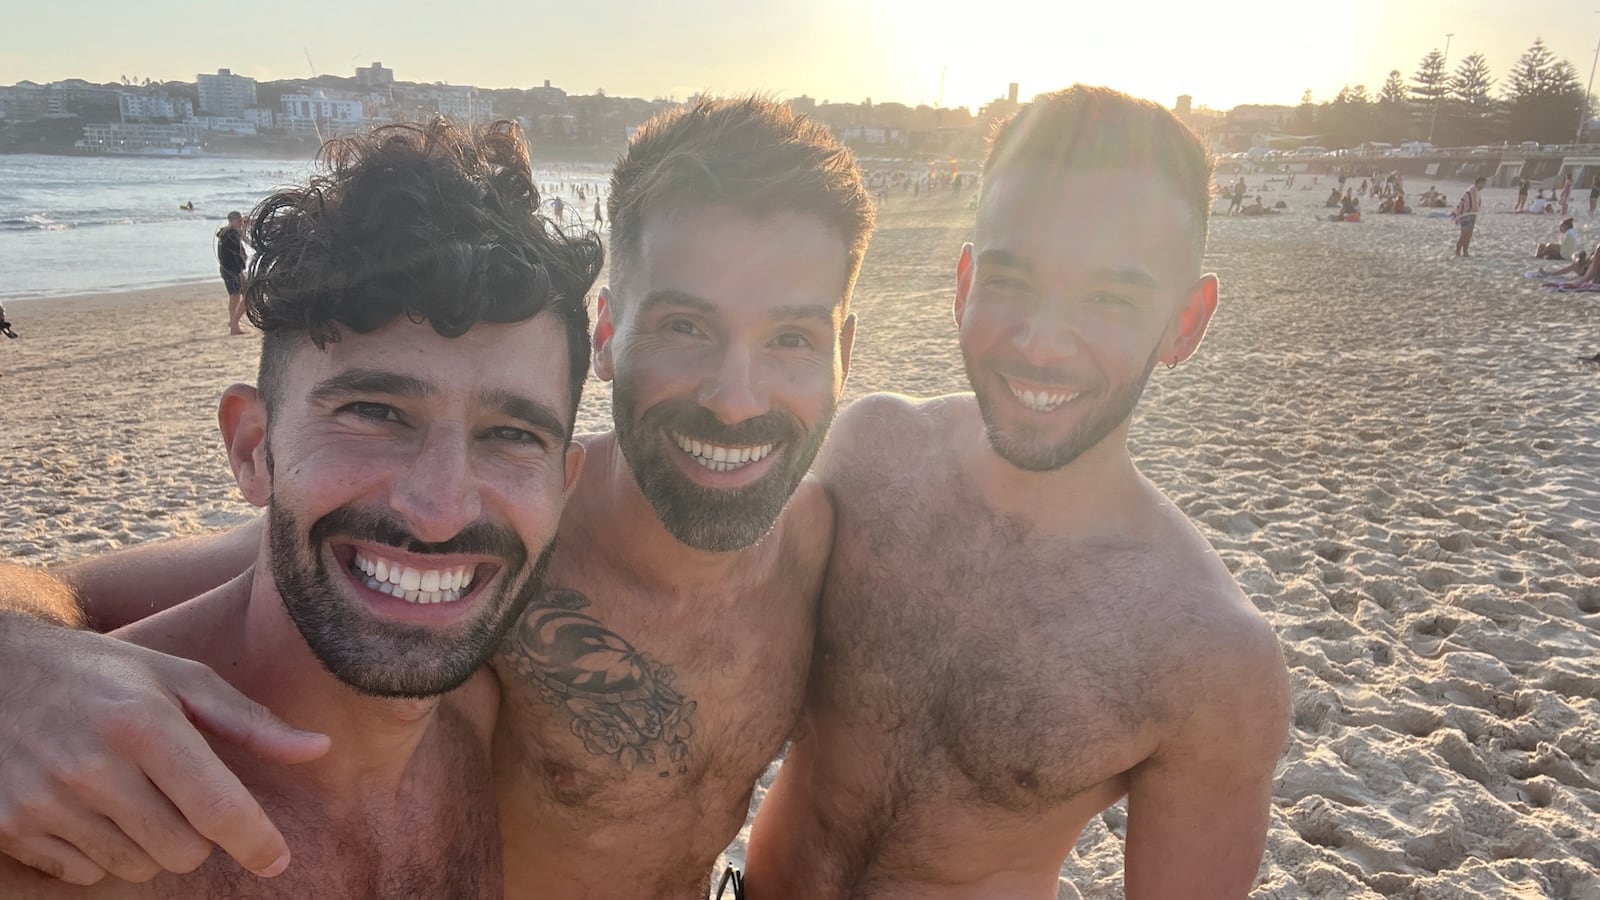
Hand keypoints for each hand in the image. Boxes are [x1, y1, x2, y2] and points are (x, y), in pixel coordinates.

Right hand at [0, 618, 329, 884]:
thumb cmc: (103, 673)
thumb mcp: (178, 678)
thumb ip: (249, 721)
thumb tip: (317, 749)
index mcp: (143, 724)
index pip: (216, 807)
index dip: (255, 841)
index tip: (277, 860)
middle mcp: (92, 767)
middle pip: (182, 851)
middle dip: (198, 835)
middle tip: (180, 796)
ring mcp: (45, 801)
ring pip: (136, 867)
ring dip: (149, 843)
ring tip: (130, 794)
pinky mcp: (9, 826)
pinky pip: (84, 873)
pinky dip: (99, 852)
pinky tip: (88, 807)